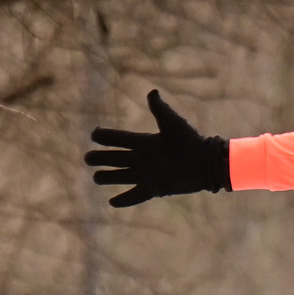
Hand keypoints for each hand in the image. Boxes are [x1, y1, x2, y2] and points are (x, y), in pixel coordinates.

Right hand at [85, 90, 231, 205]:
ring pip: (121, 176)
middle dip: (100, 158)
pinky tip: (112, 202)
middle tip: (88, 158)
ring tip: (96, 178)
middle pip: (115, 158)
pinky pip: (135, 196)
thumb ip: (160, 110)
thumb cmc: (190, 141)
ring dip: (107, 177)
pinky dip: (124, 200)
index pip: (119, 139)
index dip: (105, 136)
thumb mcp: (173, 124)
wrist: (206, 164)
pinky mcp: (154, 189)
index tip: (94, 134)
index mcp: (144, 142)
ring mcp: (147, 175)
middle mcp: (142, 158)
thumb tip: (152, 92)